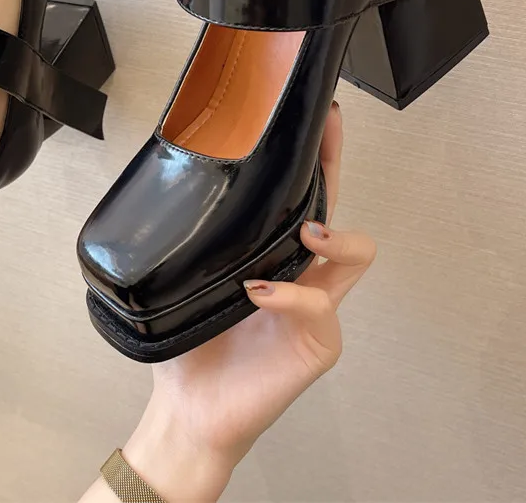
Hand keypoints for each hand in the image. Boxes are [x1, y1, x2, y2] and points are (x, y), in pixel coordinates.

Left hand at [123, 103, 376, 500]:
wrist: (192, 407)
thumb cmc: (193, 342)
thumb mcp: (191, 280)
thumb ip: (199, 244)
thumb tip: (170, 188)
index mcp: (275, 256)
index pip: (303, 198)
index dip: (317, 157)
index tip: (319, 116)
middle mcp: (304, 275)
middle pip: (338, 210)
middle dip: (335, 167)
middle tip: (326, 133)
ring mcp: (317, 308)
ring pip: (355, 256)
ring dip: (334, 237)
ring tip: (308, 233)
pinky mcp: (318, 343)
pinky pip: (320, 309)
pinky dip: (292, 298)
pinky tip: (259, 294)